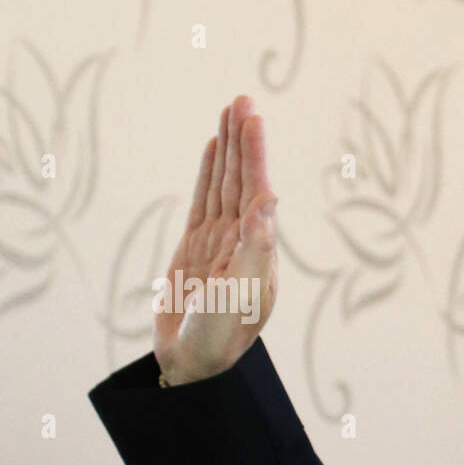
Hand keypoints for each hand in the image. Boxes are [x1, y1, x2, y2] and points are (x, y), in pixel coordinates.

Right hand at [154, 95, 277, 383]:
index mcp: (259, 251)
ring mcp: (218, 244)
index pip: (256, 191)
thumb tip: (267, 202)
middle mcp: (242, 242)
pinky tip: (212, 151)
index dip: (254, 154)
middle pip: (241, 180)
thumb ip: (254, 249)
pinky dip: (207, 174)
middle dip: (243, 141)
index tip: (251, 118)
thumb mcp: (240, 293)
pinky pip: (202, 202)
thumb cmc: (221, 337)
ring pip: (222, 186)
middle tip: (241, 99)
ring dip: (227, 150)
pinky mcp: (195, 249)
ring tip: (229, 113)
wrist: (195, 365)